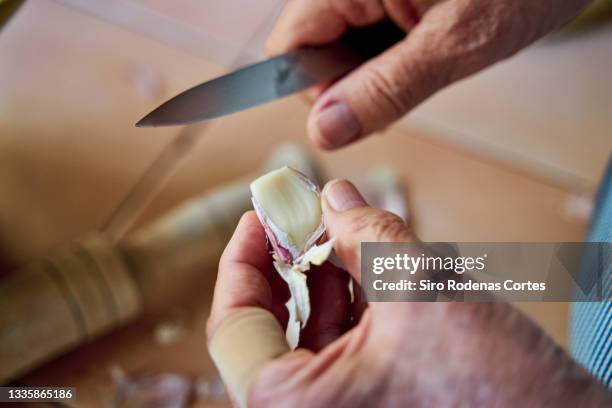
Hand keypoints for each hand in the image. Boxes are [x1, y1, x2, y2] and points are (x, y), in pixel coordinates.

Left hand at [207, 180, 607, 406]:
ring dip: (325, 276)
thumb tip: (331, 196)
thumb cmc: (498, 393)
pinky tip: (372, 265)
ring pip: (310, 334)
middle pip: (270, 327)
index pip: (233, 325)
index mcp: (295, 406)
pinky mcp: (375, 403)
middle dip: (289, 262)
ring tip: (346, 231)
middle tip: (304, 215)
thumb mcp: (419, 289)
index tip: (259, 217)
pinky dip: (353, 301)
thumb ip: (365, 233)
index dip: (241, 260)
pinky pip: (345, 347)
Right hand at [266, 0, 590, 149]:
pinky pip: (363, 43)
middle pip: (310, 50)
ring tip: (421, 66)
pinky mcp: (384, 2)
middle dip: (348, 86)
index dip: (312, 89)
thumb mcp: (453, 44)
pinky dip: (385, 63)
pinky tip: (418, 59)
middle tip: (401, 88)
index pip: (289, 45)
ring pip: (337, 51)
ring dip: (369, 76)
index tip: (352, 113)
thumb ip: (386, 89)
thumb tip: (326, 131)